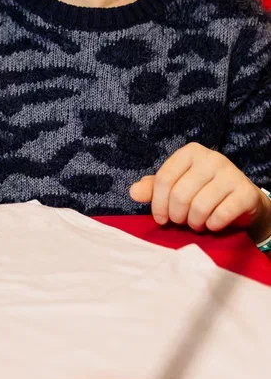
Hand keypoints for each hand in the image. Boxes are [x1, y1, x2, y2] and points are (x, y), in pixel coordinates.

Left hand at [130, 142, 269, 235]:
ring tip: (196, 223)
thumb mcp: (178, 185)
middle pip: (180, 194)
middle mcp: (211, 158)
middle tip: (181, 222)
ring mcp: (231, 173)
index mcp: (190, 152)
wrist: (242, 199)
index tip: (160, 219)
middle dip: (177, 216)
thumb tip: (133, 192)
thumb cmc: (204, 191)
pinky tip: (212, 224)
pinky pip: (221, 215)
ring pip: (200, 206)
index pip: (164, 179)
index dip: (158, 204)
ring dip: (194, 222)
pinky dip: (212, 225)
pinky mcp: (245, 192)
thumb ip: (154, 188)